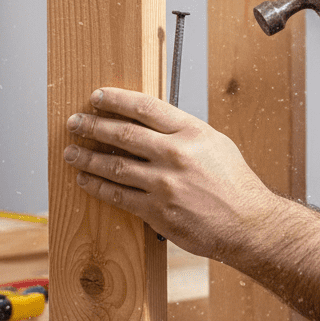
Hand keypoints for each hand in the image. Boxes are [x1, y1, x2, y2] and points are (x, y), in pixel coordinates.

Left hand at [62, 87, 275, 259]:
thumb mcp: (215, 144)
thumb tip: (153, 124)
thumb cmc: (235, 184)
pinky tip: (85, 181)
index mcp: (191, 132)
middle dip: (93, 126)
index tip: (97, 97)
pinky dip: (98, 187)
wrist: (248, 223)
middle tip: (75, 123)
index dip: (116, 99)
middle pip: (123, 134)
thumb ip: (184, 133)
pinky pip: (118, 196)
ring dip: (87, 158)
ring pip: (114, 166)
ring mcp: (164, 184)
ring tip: (71, 152)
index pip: (144, 107)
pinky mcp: (157, 210)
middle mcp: (176, 154)